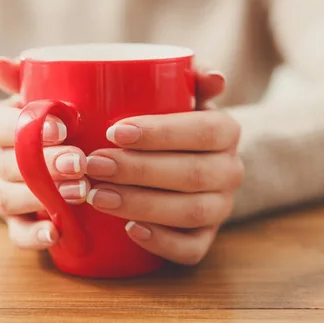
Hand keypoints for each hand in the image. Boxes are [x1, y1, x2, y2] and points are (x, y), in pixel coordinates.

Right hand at [0, 57, 89, 249]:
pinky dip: (34, 236)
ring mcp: (3, 195)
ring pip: (9, 199)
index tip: (61, 128)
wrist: (36, 158)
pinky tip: (57, 233)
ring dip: (42, 197)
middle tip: (80, 162)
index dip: (22, 128)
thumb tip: (0, 63)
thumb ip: (24, 79)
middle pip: (7, 166)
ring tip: (80, 192)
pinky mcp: (17, 223)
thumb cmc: (46, 122)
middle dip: (44, 165)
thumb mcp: (35, 97)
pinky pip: (17, 234)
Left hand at [85, 70, 243, 264]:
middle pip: (193, 174)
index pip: (202, 131)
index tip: (114, 131)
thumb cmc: (167, 121)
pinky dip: (163, 243)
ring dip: (142, 205)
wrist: (179, 158)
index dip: (161, 133)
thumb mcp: (178, 91)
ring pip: (191, 213)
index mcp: (226, 131)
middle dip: (139, 171)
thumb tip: (216, 79)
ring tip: (98, 196)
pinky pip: (193, 250)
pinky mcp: (206, 237)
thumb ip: (189, 73)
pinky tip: (130, 231)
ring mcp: (221, 207)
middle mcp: (230, 171)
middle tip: (93, 164)